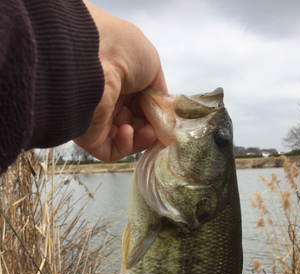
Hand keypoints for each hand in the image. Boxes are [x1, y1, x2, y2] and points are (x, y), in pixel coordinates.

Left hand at [75, 1, 166, 161]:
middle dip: (151, 128)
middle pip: (136, 123)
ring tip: (147, 131)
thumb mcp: (152, 64)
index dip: (155, 113)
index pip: (141, 105)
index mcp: (120, 82)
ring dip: (142, 138)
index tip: (167, 119)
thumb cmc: (124, 54)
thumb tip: (162, 109)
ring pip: (127, 140)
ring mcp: (98, 120)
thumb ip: (159, 90)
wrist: (94, 59)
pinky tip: (127, 131)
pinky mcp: (90, 138)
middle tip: (158, 127)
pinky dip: (126, 146)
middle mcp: (108, 100)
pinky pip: (112, 151)